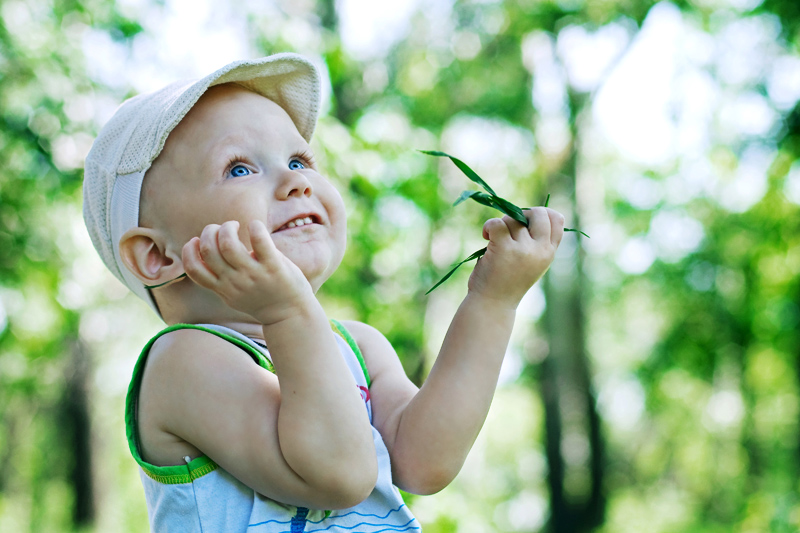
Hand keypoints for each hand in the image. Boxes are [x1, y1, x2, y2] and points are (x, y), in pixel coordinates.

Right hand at [182, 220, 315, 324]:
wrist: (291, 316)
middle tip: (222, 229)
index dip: (188, 251)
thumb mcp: (235, 294)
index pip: (194, 269)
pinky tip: (255, 226)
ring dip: (228, 227)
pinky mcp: (273, 267)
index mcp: (223, 288)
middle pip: (208, 250)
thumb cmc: (263, 299)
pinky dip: (254, 227)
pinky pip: (259, 241)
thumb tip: (210, 250)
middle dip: (209, 231)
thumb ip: (222, 278)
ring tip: (236, 225)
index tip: (197, 241)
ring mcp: (253, 274)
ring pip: (228, 244)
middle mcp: (234, 282)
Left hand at [467, 207, 564, 305]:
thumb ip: (537, 242)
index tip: (527, 221)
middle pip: (539, 213)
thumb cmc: (509, 281)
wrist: (493, 304)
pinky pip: (497, 223)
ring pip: (513, 219)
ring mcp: (523, 249)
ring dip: (502, 223)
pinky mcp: (504, 248)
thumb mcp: (533, 263)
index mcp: (549, 253)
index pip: (557, 219)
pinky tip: (486, 236)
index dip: (542, 213)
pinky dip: (489, 225)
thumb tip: (531, 212)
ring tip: (494, 238)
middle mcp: (540, 250)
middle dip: (522, 213)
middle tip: (510, 226)